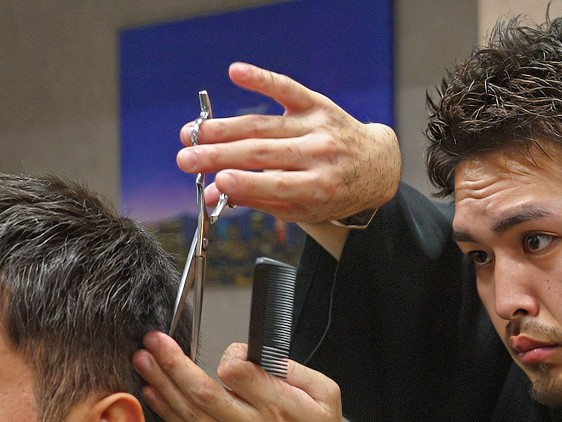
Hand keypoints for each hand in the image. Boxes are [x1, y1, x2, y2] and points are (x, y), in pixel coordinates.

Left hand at [132, 333, 374, 421]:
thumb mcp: (326, 395)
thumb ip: (294, 369)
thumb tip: (260, 354)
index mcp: (276, 406)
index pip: (239, 373)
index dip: (231, 356)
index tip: (234, 353)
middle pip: (202, 392)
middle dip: (173, 363)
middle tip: (154, 341)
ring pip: (189, 411)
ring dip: (162, 383)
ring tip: (142, 359)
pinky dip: (167, 411)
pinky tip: (151, 392)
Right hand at [178, 62, 400, 224]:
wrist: (376, 165)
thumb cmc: (333, 193)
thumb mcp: (302, 209)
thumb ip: (259, 200)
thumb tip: (213, 196)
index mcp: (320, 187)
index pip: (278, 183)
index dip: (246, 183)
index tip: (216, 181)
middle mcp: (320, 154)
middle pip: (262, 152)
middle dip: (220, 155)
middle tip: (186, 159)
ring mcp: (317, 126)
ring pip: (264, 124)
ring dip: (224, 127)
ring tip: (194, 133)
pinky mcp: (316, 103)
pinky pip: (286, 88)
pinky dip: (261, 79)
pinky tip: (237, 72)